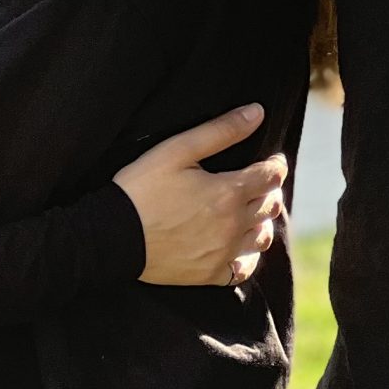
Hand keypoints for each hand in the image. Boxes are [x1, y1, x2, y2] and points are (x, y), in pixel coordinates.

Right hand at [114, 106, 286, 286]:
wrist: (112, 237)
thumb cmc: (141, 189)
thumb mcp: (176, 151)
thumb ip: (220, 131)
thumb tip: (256, 113)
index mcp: (228, 192)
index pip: (271, 176)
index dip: (276, 165)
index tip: (272, 161)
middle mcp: (233, 225)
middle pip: (271, 205)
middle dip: (269, 190)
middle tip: (258, 183)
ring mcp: (223, 253)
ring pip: (262, 237)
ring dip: (261, 221)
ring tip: (248, 212)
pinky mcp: (211, 274)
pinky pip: (244, 268)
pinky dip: (247, 256)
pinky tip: (237, 246)